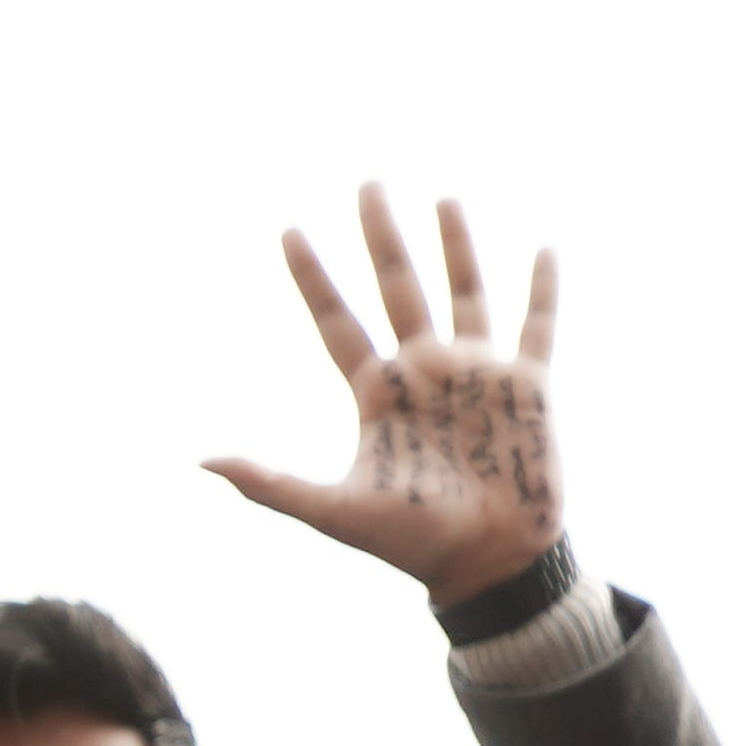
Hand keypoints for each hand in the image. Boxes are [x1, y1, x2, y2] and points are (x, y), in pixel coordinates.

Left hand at [202, 186, 564, 610]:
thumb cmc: (410, 542)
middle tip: (367, 182)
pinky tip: (543, 247)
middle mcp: (425, 372)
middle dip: (381, 236)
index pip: (336, 322)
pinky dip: (543, 288)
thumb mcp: (332, 510)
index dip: (312, 279)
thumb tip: (200, 460)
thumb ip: (268, 483)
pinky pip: (538, 326)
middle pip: (398, 287)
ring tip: (441, 198)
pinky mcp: (528, 387)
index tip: (287, 231)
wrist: (485, 564)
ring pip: (465, 292)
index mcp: (378, 394)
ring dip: (455, 245)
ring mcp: (476, 374)